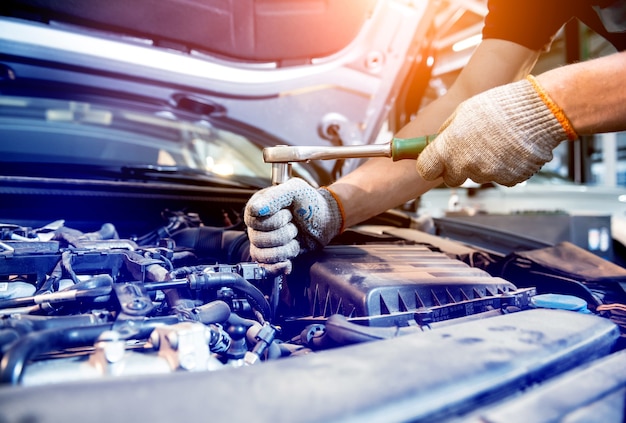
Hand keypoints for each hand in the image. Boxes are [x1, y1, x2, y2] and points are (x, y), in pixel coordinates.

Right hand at [244, 178, 342, 274]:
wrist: (324, 220)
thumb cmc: (310, 202)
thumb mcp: (294, 190)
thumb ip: (273, 197)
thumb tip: (254, 209)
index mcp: (258, 206)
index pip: (253, 220)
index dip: (273, 220)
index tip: (288, 213)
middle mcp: (257, 224)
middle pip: (258, 239)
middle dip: (283, 234)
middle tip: (295, 226)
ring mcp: (263, 241)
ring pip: (262, 254)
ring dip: (285, 249)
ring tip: (295, 240)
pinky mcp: (272, 255)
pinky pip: (265, 267)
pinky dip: (277, 267)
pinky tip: (287, 263)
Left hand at [416, 76, 576, 186]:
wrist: (540, 111)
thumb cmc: (501, 106)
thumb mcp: (464, 111)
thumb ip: (447, 131)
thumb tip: (439, 141)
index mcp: (449, 147)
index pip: (426, 169)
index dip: (430, 165)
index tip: (434, 161)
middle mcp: (466, 165)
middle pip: (451, 178)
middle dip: (456, 167)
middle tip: (469, 149)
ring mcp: (488, 175)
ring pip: (477, 175)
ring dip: (482, 164)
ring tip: (497, 142)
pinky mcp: (508, 180)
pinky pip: (499, 177)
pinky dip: (503, 167)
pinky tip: (510, 149)